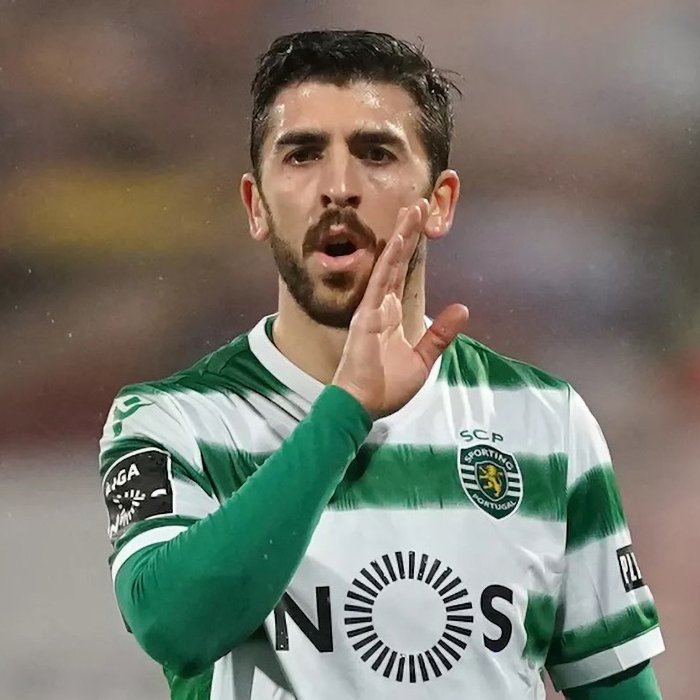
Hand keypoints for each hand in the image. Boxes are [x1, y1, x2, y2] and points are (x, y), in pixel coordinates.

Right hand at [332, 199, 468, 417]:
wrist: (363, 405)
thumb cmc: (387, 386)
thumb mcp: (422, 358)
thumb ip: (440, 334)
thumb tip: (463, 309)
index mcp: (390, 313)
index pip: (402, 272)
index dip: (411, 248)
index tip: (420, 223)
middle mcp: (380, 304)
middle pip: (396, 260)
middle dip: (407, 232)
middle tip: (419, 203)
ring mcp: (372, 307)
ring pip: (388, 263)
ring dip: (401, 236)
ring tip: (412, 209)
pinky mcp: (367, 315)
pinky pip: (379, 281)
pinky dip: (389, 258)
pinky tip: (398, 238)